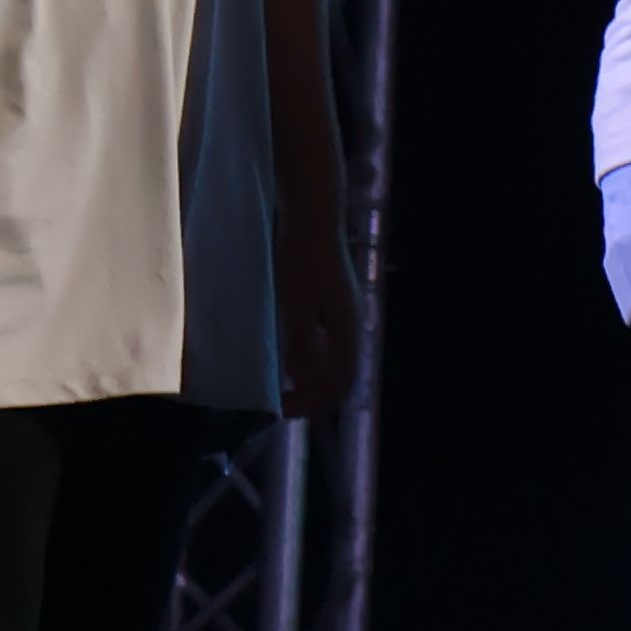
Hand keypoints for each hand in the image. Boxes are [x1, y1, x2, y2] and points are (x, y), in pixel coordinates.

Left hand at [275, 231, 360, 422]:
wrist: (312, 220)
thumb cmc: (301, 262)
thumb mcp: (296, 306)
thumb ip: (301, 346)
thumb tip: (304, 383)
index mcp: (346, 329)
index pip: (340, 380)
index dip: (315, 401)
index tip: (283, 410)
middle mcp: (350, 325)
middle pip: (341, 373)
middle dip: (313, 393)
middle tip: (279, 401)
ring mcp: (342, 313)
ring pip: (333, 358)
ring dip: (310, 376)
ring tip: (280, 381)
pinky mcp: (331, 303)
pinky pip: (325, 343)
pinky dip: (309, 358)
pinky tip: (286, 352)